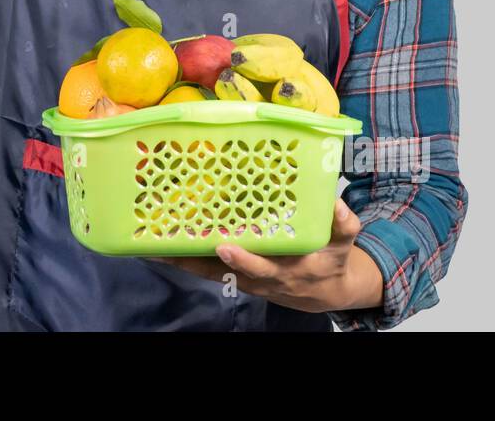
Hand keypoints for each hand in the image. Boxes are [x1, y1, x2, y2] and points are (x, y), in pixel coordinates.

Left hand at [148, 197, 383, 313]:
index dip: (242, 259)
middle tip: (164, 247)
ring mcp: (244, 279)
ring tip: (150, 246)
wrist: (324, 291)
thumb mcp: (344, 243)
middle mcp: (259, 278)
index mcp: (286, 270)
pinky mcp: (234, 276)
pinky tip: (162, 246)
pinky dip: (185, 259)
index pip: (261, 267)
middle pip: (220, 273)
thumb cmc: (331, 260)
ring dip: (179, 261)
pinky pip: (207, 269)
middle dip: (192, 261)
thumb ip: (342, 223)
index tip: (224, 245)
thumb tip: (334, 202)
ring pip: (207, 272)